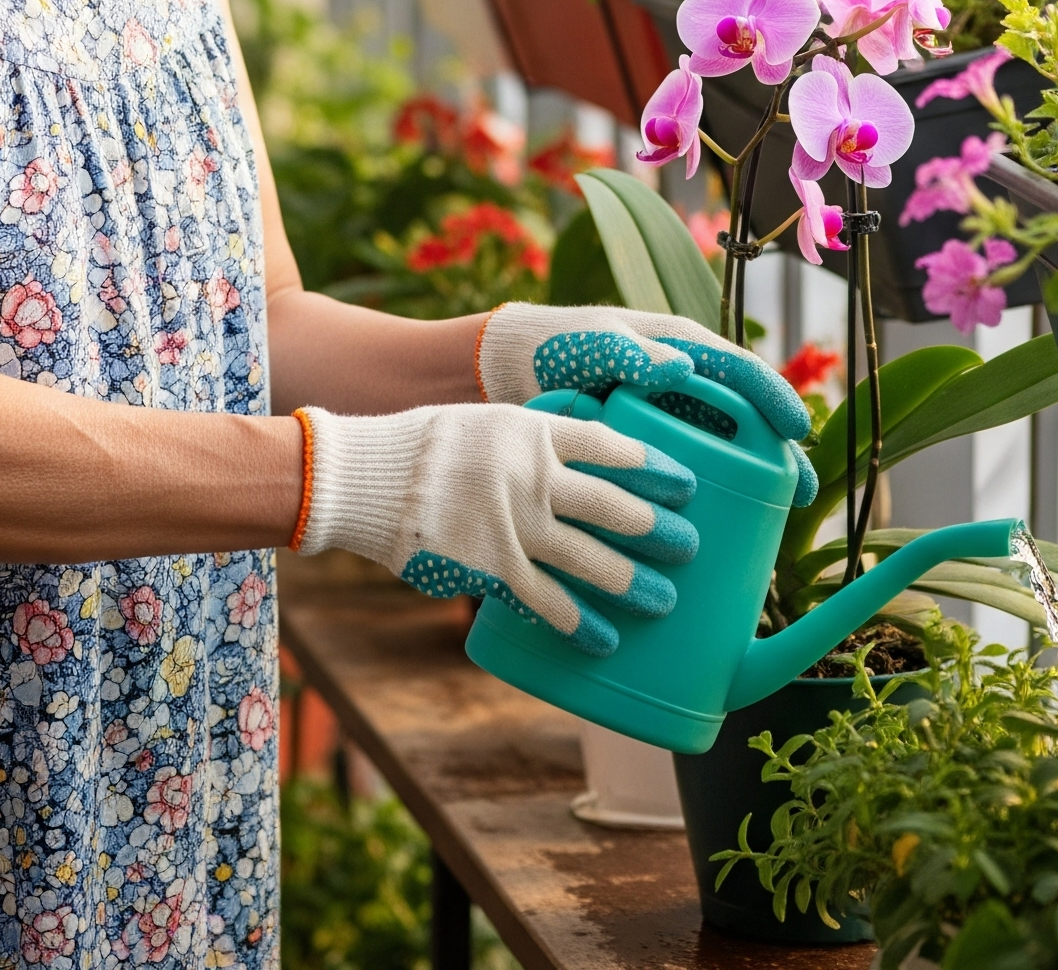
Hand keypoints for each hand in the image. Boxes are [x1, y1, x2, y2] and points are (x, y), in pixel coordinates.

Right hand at [291, 401, 698, 654]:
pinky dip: (580, 622)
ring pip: (591, 559)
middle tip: (687, 544)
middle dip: (657, 529)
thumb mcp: (487, 421)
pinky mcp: (493, 568)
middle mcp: (532, 477)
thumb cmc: (426, 445)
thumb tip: (578, 457)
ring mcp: (514, 526)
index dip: (653, 466)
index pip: (610, 447)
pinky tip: (605, 637)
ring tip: (666, 598)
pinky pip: (548, 601)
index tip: (684, 481)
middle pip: (613, 505)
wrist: (369, 478)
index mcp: (532, 431)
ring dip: (633, 582)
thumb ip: (534, 439)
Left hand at [475, 304, 818, 507]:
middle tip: (803, 494)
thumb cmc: (545, 347)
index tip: (799, 431)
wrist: (495, 376)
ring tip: (776, 525)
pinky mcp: (637, 456)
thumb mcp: (587, 343)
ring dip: (752, 487)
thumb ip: (626, 352)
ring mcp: (660, 424)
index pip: (740, 371)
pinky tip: (717, 537)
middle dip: (778, 455)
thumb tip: (680, 368)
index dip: (774, 398)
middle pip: (742, 422)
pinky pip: (683, 478)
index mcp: (677, 351)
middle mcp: (678, 388)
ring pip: (720, 456)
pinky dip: (707, 501)